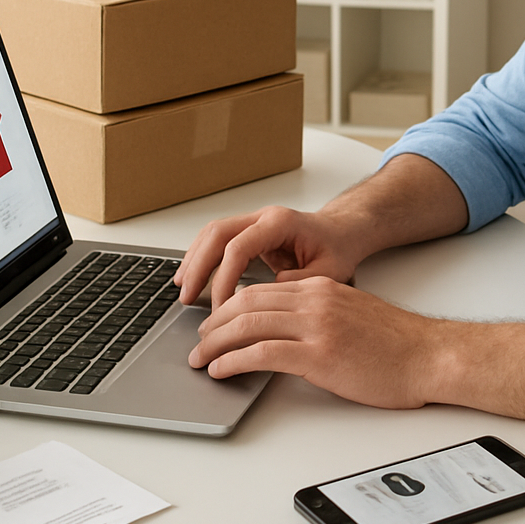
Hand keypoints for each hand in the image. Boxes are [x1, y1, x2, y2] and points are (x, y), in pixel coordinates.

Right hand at [174, 205, 364, 306]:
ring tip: (182, 287)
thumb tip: (267, 294)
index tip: (219, 306)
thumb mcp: (329, 271)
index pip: (239, 247)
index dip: (223, 278)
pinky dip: (201, 256)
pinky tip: (193, 274)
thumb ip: (300, 282)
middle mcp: (263, 217)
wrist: (342, 233)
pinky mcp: (250, 232)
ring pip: (212, 233)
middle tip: (186, 296)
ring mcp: (254, 222)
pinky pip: (217, 239)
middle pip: (217, 234)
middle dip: (198, 266)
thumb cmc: (337, 249)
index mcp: (280, 223)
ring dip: (194, 259)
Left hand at [188, 276, 444, 408]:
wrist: (429, 357)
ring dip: (215, 343)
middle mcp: (314, 300)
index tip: (213, 322)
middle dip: (213, 324)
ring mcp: (316, 326)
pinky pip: (262, 353)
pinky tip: (221, 370)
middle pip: (246, 303)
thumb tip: (285, 329)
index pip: (260, 290)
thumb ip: (317, 314)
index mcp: (321, 288)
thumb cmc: (397, 344)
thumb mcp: (351, 315)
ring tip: (200, 359)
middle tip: (198, 342)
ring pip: (248, 325)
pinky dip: (234, 361)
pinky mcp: (318, 355)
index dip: (228, 306)